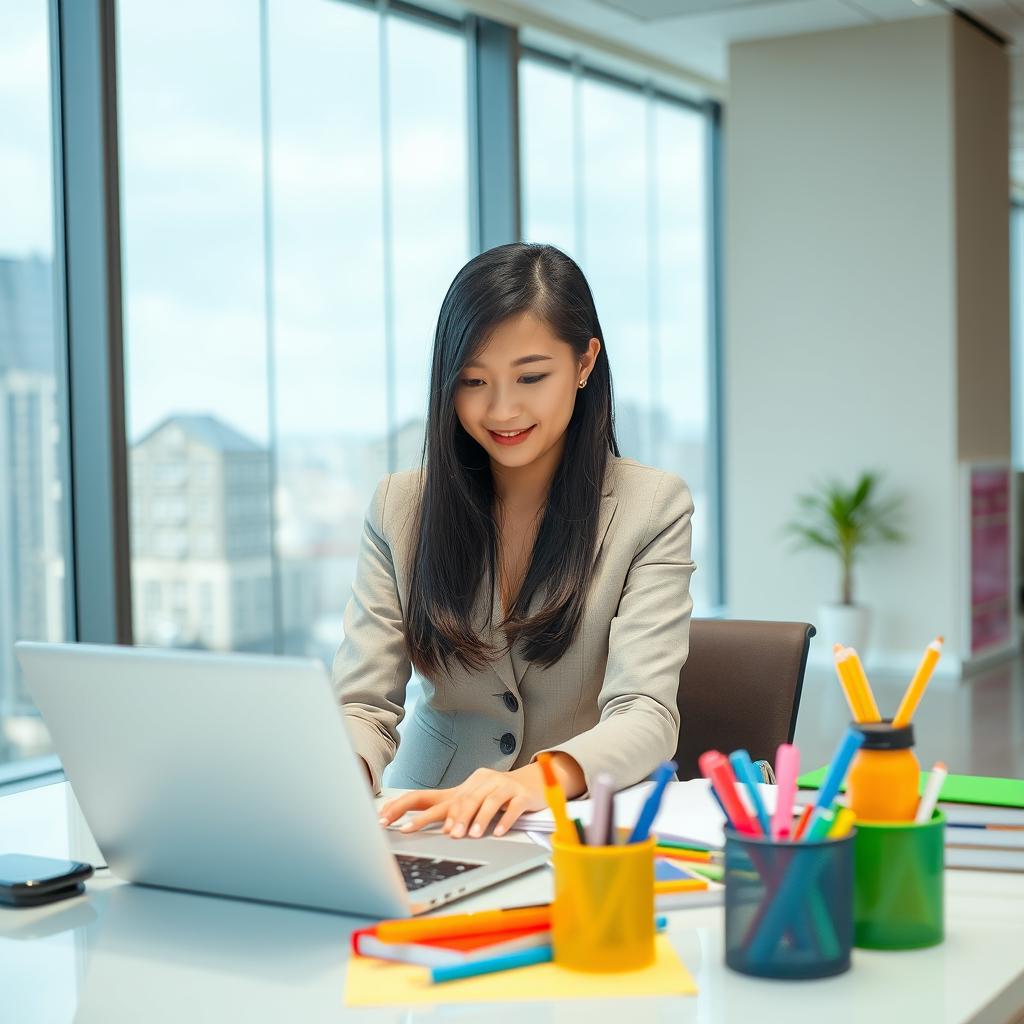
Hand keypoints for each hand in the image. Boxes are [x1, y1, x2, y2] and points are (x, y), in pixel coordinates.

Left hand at [378, 754, 585, 837]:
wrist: (534, 781)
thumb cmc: (498, 794)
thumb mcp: (472, 801)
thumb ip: (453, 812)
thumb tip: (429, 829)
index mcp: (462, 788)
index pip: (427, 796)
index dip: (406, 807)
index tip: (390, 822)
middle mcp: (479, 784)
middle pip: (460, 800)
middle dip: (446, 818)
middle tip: (433, 834)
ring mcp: (502, 787)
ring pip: (487, 802)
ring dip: (477, 819)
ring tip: (469, 836)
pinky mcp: (521, 795)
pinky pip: (511, 807)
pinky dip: (504, 819)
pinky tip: (498, 831)